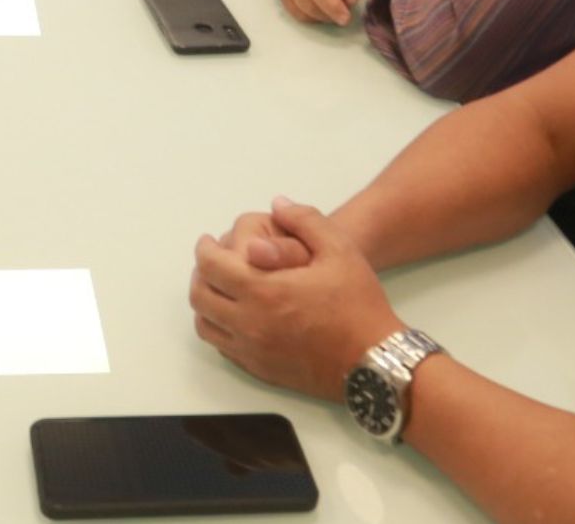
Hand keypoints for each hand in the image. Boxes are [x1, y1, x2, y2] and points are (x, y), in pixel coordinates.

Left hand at [189, 199, 400, 399]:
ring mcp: (253, 351)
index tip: (209, 242)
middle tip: (212, 263)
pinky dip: (220, 328)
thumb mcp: (339, 249)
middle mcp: (249, 324)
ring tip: (220, 289)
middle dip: (201, 274)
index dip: (204, 249)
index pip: (211, 266)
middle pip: (200, 296)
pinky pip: (223, 348)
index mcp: (262, 291)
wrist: (374, 362)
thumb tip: (278, 204)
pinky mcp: (261, 370)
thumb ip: (305, 219)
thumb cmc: (358, 305)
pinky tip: (235, 317)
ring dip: (206, 303)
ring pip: (206, 326)